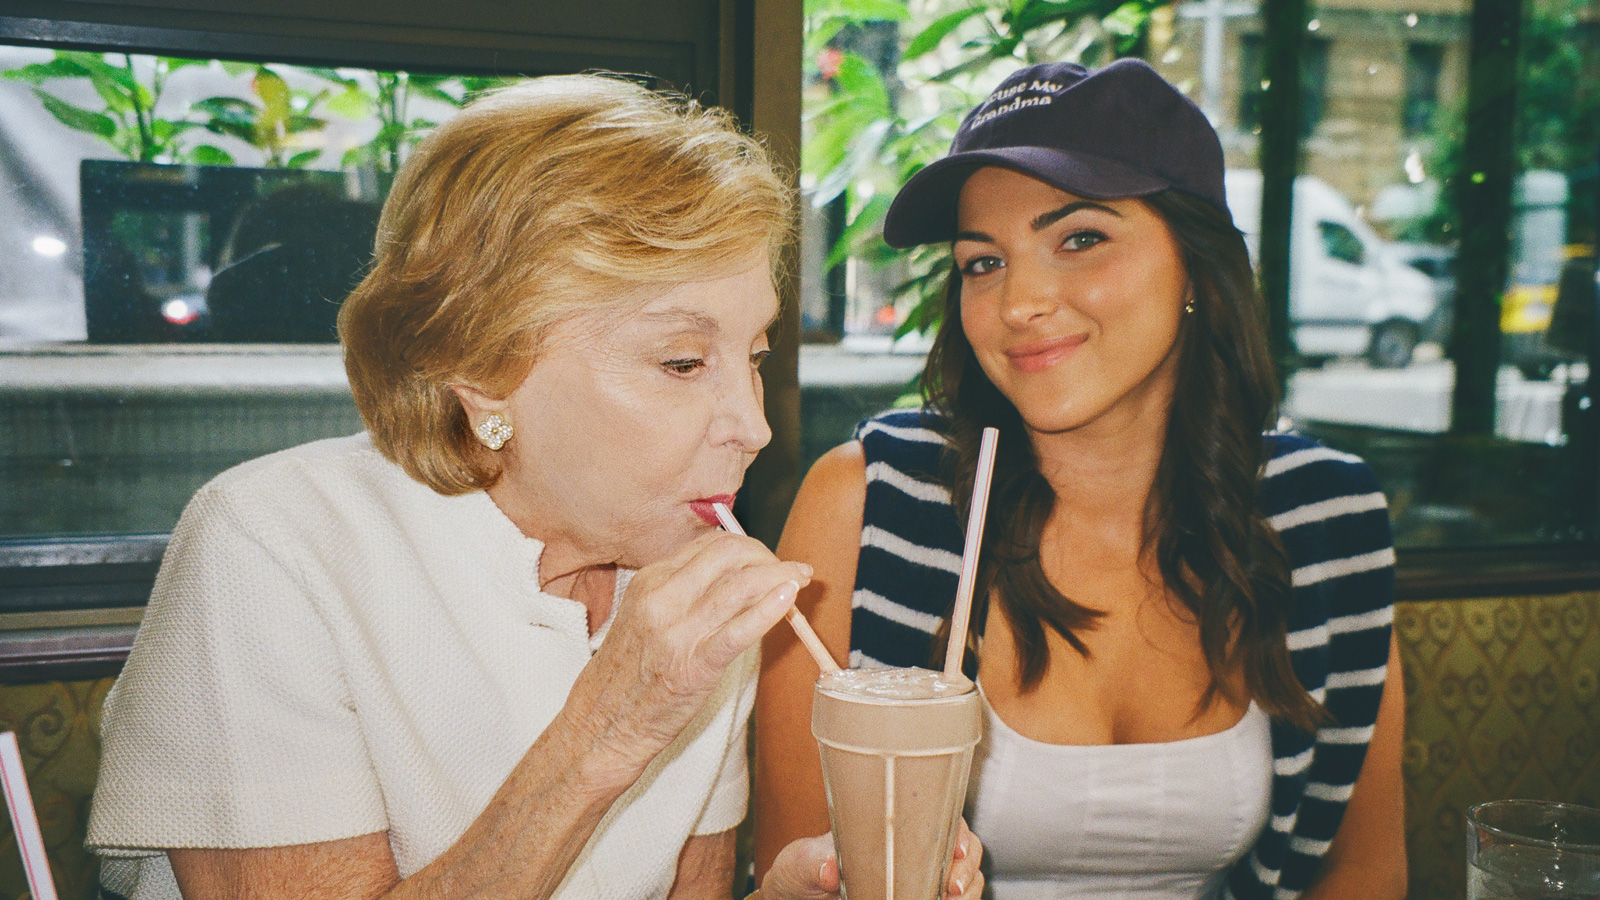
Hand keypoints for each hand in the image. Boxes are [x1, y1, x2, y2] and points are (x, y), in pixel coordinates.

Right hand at [577, 530, 811, 767]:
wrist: (600, 726)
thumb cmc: (627, 675)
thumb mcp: (645, 617)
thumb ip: (683, 593)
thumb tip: (738, 579)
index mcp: (649, 581)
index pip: (710, 544)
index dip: (750, 547)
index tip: (769, 560)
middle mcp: (661, 598)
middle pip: (729, 554)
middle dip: (768, 556)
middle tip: (791, 571)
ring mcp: (676, 632)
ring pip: (740, 585)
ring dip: (780, 576)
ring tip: (802, 580)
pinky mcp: (693, 666)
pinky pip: (738, 630)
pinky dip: (769, 609)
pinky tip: (789, 599)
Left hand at [761, 822, 983, 899]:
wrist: (799, 897)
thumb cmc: (803, 872)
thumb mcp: (802, 862)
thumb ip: (814, 862)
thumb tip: (829, 868)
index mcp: (891, 828)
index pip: (940, 818)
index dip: (958, 831)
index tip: (956, 848)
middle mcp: (912, 852)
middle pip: (963, 850)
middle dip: (968, 866)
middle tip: (953, 884)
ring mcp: (918, 879)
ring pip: (965, 879)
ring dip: (968, 888)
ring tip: (952, 898)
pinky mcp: (917, 895)